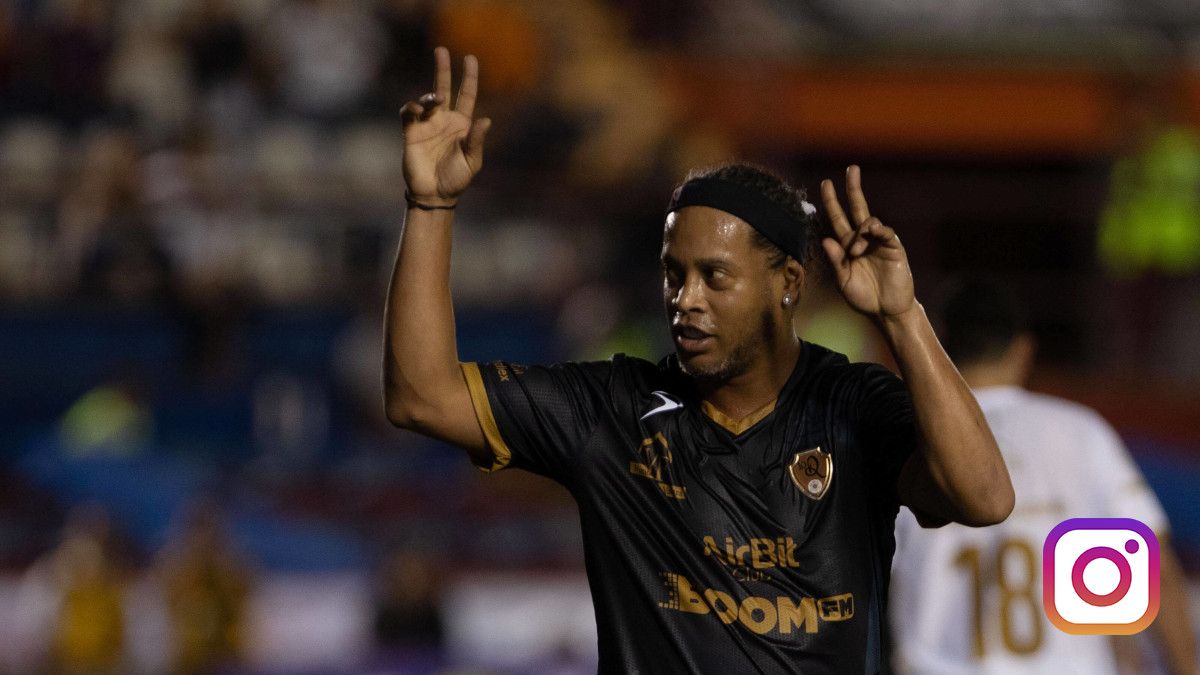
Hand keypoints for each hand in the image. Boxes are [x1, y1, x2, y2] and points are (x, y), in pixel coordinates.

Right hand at [401, 47, 490, 205]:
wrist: (435, 195)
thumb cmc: (456, 179)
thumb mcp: (472, 161)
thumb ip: (476, 140)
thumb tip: (486, 119)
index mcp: (462, 125)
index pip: (466, 95)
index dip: (469, 77)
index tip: (470, 58)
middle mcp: (444, 120)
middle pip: (443, 88)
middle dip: (443, 69)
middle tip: (441, 50)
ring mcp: (427, 125)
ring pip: (426, 100)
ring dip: (430, 96)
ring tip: (436, 100)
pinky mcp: (411, 133)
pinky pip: (409, 113)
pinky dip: (412, 108)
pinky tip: (418, 109)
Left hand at [820, 166, 915, 320]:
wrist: (887, 311)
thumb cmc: (863, 297)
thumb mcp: (843, 281)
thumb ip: (835, 262)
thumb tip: (825, 240)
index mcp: (846, 246)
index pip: (836, 220)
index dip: (830, 203)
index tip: (825, 184)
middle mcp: (862, 240)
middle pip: (856, 208)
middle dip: (853, 189)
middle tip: (851, 169)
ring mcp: (878, 242)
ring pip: (868, 221)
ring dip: (859, 231)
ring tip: (856, 252)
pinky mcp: (893, 247)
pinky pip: (885, 231)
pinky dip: (876, 230)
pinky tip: (870, 234)